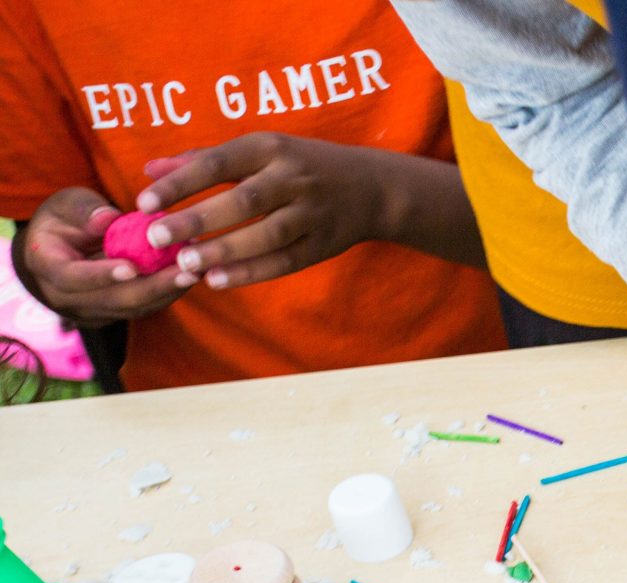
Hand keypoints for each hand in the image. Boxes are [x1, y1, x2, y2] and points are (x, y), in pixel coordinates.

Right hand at [13, 187, 195, 323]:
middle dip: (153, 288)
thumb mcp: (65, 204)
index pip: (72, 277)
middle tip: (187, 272)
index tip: (131, 268)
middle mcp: (67, 297)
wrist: (59, 248)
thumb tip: (109, 219)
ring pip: (134, 308)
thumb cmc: (63, 219)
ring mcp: (93, 311)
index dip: (101, 275)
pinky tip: (192, 275)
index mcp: (46, 266)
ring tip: (197, 272)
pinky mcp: (116, 314)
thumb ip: (83, 211)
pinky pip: (145, 307)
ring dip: (169, 292)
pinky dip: (169, 292)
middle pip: (113, 300)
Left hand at [136, 134, 396, 289]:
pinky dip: (251, 272)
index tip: (144, 202)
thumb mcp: (258, 151)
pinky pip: (285, 261)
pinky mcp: (324, 244)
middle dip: (198, 220)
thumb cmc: (300, 165)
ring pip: (266, 235)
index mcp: (271, 148)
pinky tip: (218, 281)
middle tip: (157, 237)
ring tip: (185, 264)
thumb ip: (203, 160)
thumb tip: (149, 170)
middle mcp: (294, 178)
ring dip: (224, 251)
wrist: (372, 188)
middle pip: (243, 201)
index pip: (219, 164)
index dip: (181, 183)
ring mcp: (312, 213)